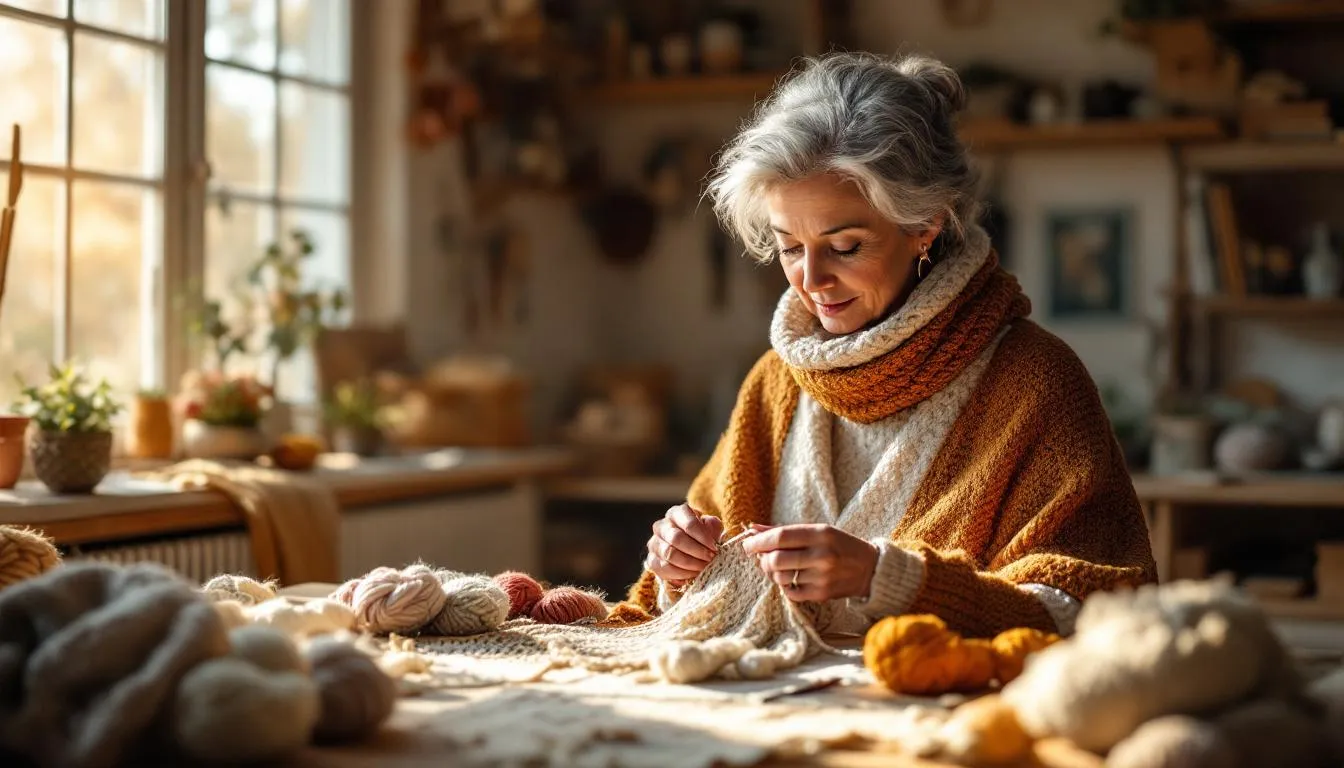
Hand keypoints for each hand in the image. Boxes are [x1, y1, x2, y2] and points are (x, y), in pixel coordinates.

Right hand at [644, 504, 724, 586]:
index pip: (688, 523)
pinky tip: (692, 575)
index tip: (714, 548)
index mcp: (675, 513)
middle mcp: (661, 526)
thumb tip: (709, 524)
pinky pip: (664, 569)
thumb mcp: (710, 528)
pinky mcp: (652, 560)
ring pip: (669, 554)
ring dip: (690, 564)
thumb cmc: (701, 537)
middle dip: (697, 551)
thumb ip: (712, 526)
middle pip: (676, 538)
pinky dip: (680, 574)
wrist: (689, 552)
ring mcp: (654, 543)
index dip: (703, 537)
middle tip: (710, 559)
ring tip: (703, 568)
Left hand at [741, 523, 878, 601]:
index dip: (758, 542)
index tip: (748, 545)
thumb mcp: (816, 531)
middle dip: (763, 560)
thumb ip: (783, 531)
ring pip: (781, 577)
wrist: (869, 568)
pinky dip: (785, 586)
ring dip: (773, 574)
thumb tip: (752, 529)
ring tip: (779, 568)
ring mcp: (822, 577)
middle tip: (763, 559)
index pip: (780, 537)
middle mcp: (822, 555)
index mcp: (820, 534)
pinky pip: (790, 593)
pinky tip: (792, 579)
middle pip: (776, 560)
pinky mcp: (822, 594)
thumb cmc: (837, 545)